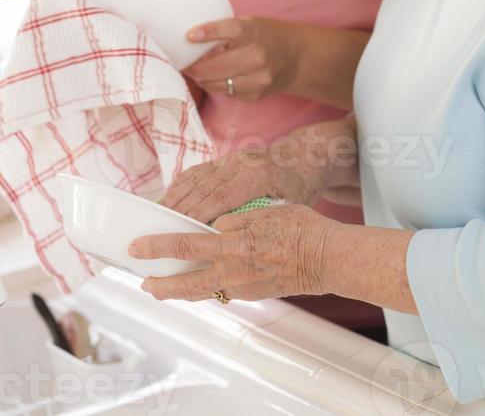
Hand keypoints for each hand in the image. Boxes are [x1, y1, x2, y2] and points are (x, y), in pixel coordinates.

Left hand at [129, 204, 336, 302]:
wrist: (326, 258)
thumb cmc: (301, 228)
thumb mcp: (266, 211)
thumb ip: (236, 219)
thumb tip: (215, 225)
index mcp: (233, 246)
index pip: (186, 246)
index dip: (158, 247)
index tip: (139, 247)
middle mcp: (233, 270)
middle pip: (186, 282)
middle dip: (160, 284)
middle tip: (143, 283)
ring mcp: (243, 286)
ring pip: (202, 292)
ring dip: (179, 291)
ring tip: (163, 289)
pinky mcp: (253, 293)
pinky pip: (221, 291)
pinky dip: (204, 288)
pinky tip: (201, 281)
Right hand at [159, 134, 331, 225]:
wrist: (306, 156)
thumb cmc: (301, 187)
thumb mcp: (290, 207)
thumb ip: (264, 223)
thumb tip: (238, 249)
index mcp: (258, 175)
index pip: (222, 195)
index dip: (200, 213)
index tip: (181, 231)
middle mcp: (241, 163)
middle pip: (203, 186)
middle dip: (179, 208)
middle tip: (157, 229)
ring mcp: (231, 158)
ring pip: (196, 178)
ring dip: (174, 197)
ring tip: (154, 218)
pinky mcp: (225, 158)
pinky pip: (197, 172)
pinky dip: (181, 186)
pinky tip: (168, 201)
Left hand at [183, 17, 301, 100]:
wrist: (297, 58)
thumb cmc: (267, 36)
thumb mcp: (251, 24)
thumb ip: (226, 31)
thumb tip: (189, 39)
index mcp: (254, 32)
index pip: (229, 30)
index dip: (208, 33)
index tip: (189, 36)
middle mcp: (256, 56)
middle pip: (214, 66)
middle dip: (192, 66)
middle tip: (183, 62)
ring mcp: (257, 78)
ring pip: (215, 83)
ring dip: (201, 78)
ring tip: (194, 71)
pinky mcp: (255, 94)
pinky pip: (225, 92)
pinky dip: (215, 85)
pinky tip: (214, 78)